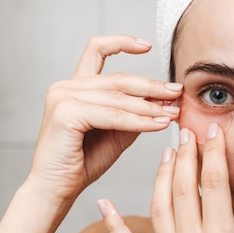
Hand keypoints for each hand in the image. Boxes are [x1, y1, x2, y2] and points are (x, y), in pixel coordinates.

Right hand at [28, 35, 182, 207]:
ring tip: (173, 113)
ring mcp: (63, 97)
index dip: (122, 43)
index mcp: (74, 87)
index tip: (146, 45)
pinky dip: (138, 121)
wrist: (56, 190)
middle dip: (152, 86)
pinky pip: (112, 115)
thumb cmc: (83, 163)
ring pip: (118, 98)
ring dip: (150, 106)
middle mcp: (65, 87)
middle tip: (177, 93)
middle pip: (118, 78)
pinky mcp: (66, 113)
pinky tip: (157, 125)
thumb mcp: (116, 133)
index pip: (96, 50)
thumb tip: (163, 100)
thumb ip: (133, 114)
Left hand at [99, 124, 233, 232]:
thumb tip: (212, 190)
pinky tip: (104, 203)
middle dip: (185, 156)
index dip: (212, 151)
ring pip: (158, 207)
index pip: (213, 182)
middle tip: (186, 134)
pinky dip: (114, 226)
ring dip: (162, 176)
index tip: (211, 131)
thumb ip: (230, 216)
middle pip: (183, 189)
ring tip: (166, 154)